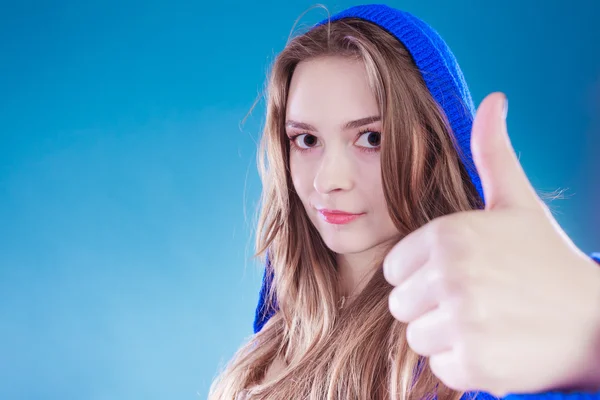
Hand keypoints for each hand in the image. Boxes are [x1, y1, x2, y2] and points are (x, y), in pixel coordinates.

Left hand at [383, 92, 599, 396]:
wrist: (596, 320)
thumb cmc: (547, 260)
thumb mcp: (518, 202)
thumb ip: (494, 152)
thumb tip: (494, 100)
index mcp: (448, 234)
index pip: (394, 269)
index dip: (423, 276)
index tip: (462, 274)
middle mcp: (451, 274)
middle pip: (400, 305)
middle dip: (432, 307)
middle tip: (478, 301)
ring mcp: (463, 320)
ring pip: (416, 338)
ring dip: (447, 336)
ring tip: (488, 322)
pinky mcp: (475, 363)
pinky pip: (440, 368)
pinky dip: (464, 365)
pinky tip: (497, 346)